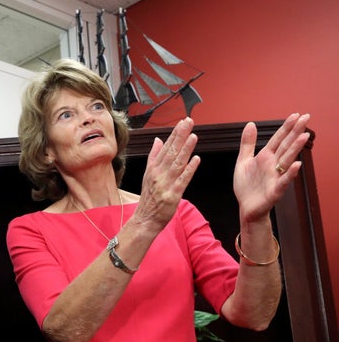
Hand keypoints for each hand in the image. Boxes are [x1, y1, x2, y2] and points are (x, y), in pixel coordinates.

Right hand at [134, 117, 200, 231]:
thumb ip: (154, 156)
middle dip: (180, 136)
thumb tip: (158, 140)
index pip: (165, 147)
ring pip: (177, 163)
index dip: (174, 134)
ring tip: (193, 136)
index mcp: (154, 168)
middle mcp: (159, 174)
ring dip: (185, 149)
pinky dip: (189, 169)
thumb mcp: (148, 174)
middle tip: (189, 122)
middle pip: (171, 152)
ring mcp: (165, 184)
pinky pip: (182, 180)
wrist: (145, 219)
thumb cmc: (149, 198)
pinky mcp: (173, 195)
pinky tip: (196, 160)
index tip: (182, 122)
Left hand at [234, 113, 310, 221]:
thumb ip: (247, 143)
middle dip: (295, 132)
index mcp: (265, 157)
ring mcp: (276, 177)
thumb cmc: (246, 186)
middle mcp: (273, 165)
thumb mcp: (242, 161)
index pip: (278, 139)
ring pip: (287, 160)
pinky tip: (297, 165)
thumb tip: (251, 124)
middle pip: (286, 146)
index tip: (296, 115)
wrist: (246, 207)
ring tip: (304, 136)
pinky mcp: (275, 191)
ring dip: (295, 148)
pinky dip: (290, 174)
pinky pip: (284, 181)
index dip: (286, 127)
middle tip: (306, 117)